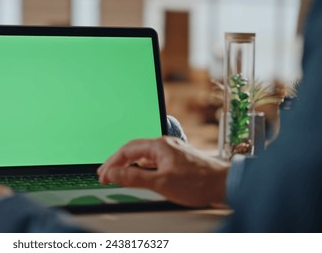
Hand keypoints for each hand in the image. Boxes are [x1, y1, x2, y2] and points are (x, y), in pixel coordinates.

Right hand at [98, 137, 228, 207]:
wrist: (225, 184)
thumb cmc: (198, 182)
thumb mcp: (161, 182)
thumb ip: (134, 177)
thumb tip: (114, 173)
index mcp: (159, 145)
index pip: (127, 150)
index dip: (112, 163)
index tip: (103, 174)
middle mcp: (164, 144)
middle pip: (133, 150)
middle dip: (117, 162)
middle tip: (104, 173)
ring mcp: (171, 151)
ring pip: (143, 155)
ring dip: (129, 164)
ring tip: (117, 174)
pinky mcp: (177, 159)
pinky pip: (153, 160)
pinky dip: (141, 167)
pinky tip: (139, 174)